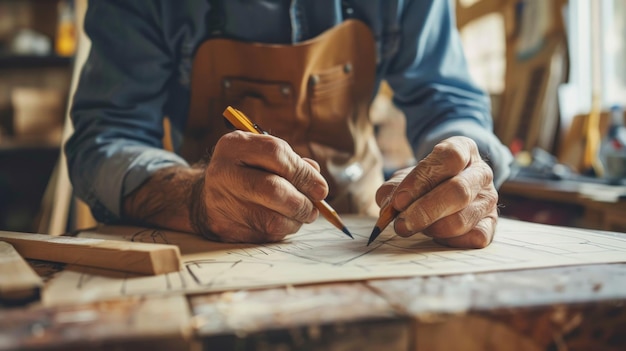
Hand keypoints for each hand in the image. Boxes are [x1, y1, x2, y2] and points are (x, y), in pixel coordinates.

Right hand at [191, 131, 328, 242]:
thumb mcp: (263, 155)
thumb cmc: (246, 172)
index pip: (276, 153)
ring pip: (272, 219)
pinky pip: (265, 235)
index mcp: (234, 146)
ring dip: (296, 220)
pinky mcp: (225, 228)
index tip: (321, 189)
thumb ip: (292, 162)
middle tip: (314, 208)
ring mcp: (222, 202)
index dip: (304, 173)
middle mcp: (224, 172)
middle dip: (302, 202)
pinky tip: (283, 222)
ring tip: (301, 215)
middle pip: (273, 190)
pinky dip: (282, 230)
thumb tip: (317, 181)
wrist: (208, 197)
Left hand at [375, 136, 497, 247]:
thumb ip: (393, 188)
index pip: (449, 158)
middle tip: (401, 224)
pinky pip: (474, 238)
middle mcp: (481, 172)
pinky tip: (436, 236)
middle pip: (458, 191)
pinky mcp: (492, 224)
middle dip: (425, 211)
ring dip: (432, 228)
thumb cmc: (424, 182)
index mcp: (463, 149)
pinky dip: (450, 241)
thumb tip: (388, 206)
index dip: (421, 180)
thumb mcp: (406, 177)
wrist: (446, 188)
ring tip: (415, 227)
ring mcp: (489, 199)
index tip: (398, 201)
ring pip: (462, 219)